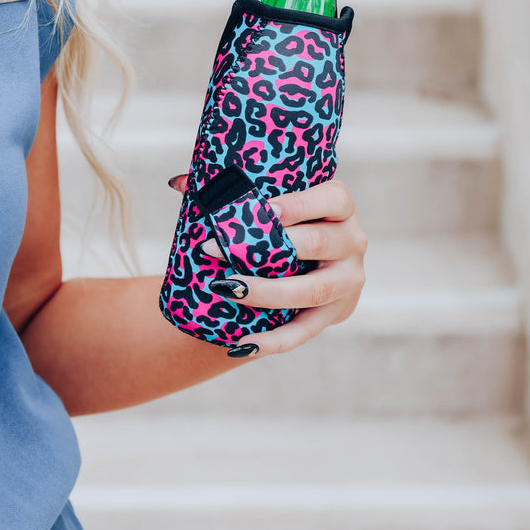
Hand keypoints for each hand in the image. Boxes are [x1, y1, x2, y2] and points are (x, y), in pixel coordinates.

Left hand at [168, 176, 367, 357]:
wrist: (311, 262)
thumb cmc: (285, 222)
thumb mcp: (272, 202)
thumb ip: (229, 189)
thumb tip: (177, 183)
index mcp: (341, 207)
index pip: (332, 200)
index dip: (301, 204)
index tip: (264, 210)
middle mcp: (353, 242)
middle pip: (318, 244)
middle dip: (265, 247)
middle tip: (214, 248)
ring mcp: (348, 281)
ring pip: (312, 290)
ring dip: (267, 292)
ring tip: (226, 289)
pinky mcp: (337, 314)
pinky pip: (305, 331)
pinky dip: (273, 341)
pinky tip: (241, 346)